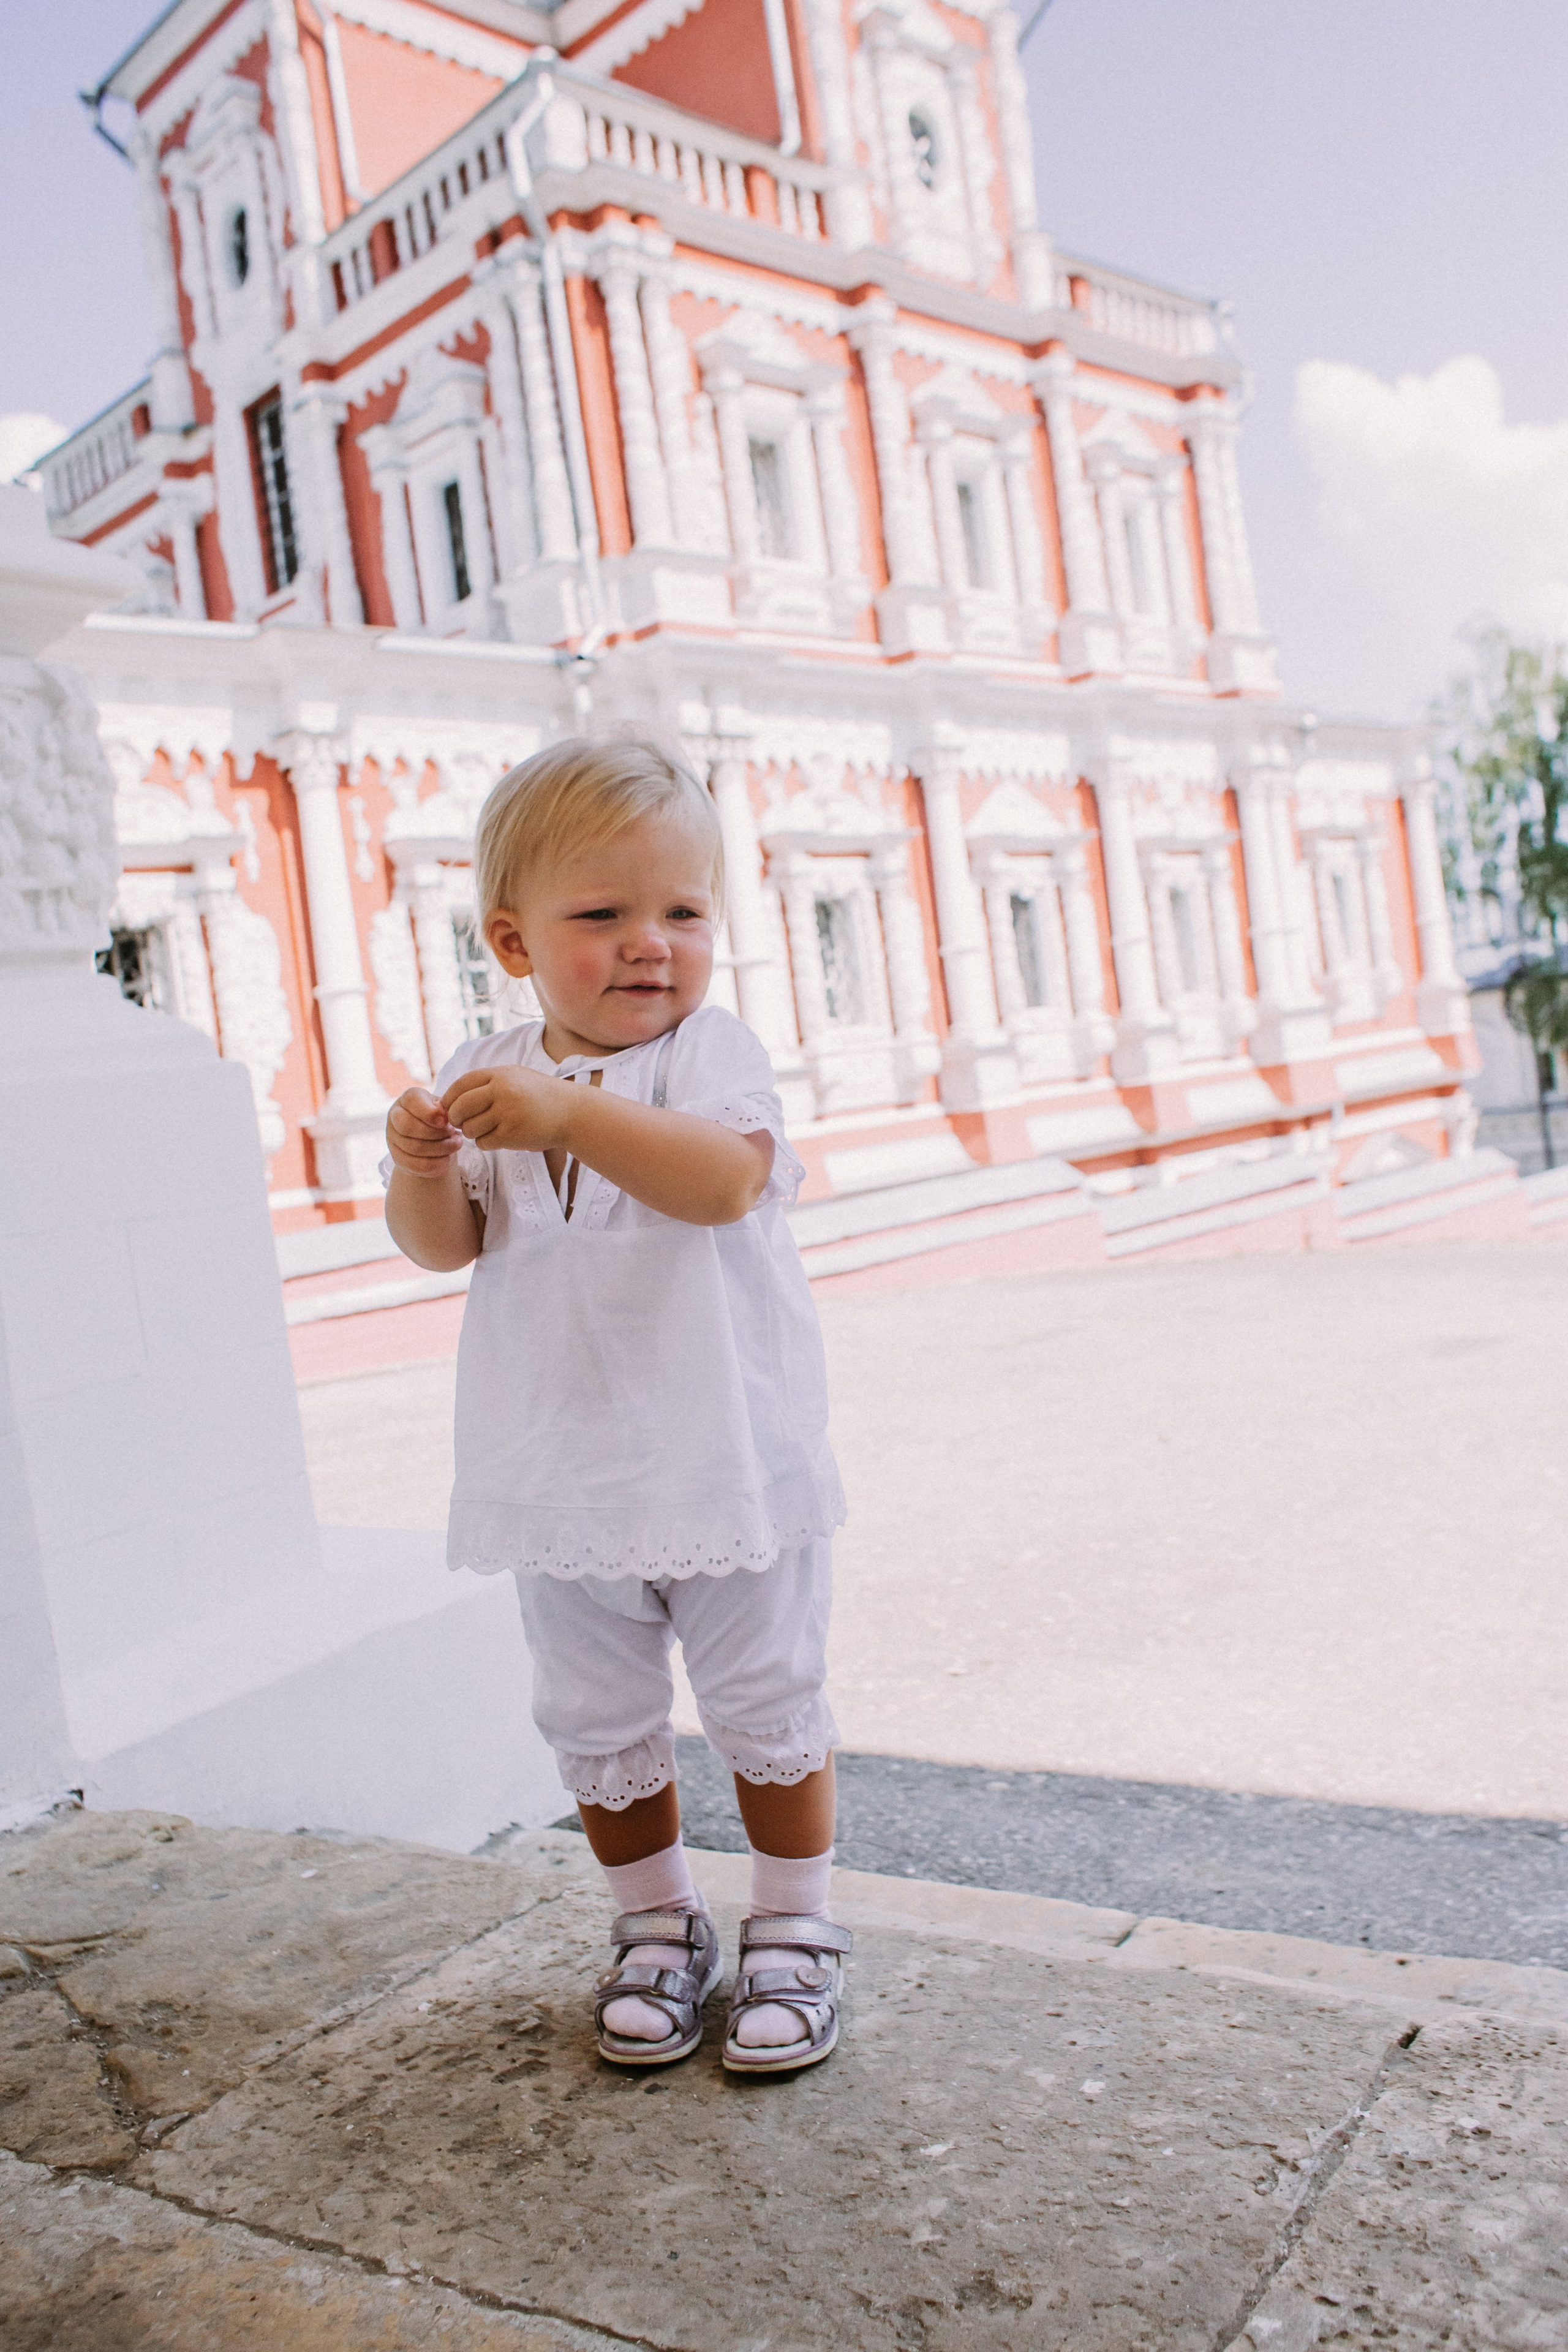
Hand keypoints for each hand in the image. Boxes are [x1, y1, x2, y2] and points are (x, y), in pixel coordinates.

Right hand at [386, 1086, 462, 1178]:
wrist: (431, 1138)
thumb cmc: (439, 1117)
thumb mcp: (443, 1108)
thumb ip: (444, 1109)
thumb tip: (444, 1116)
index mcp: (407, 1099)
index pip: (411, 1101)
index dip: (430, 1113)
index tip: (446, 1121)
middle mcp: (394, 1116)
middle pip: (407, 1126)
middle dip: (434, 1132)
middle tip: (453, 1133)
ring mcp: (393, 1138)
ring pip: (414, 1147)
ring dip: (440, 1148)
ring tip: (457, 1144)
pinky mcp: (397, 1158)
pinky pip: (415, 1164)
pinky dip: (436, 1163)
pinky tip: (448, 1158)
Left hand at [443, 1064, 570, 1153]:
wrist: (572, 1112)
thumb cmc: (539, 1096)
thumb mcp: (515, 1077)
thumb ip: (487, 1083)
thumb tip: (452, 1098)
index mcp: (500, 1074)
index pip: (461, 1084)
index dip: (449, 1097)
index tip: (448, 1107)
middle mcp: (502, 1091)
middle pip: (460, 1107)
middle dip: (456, 1118)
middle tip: (463, 1122)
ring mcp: (507, 1113)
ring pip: (469, 1128)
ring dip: (472, 1133)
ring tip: (486, 1130)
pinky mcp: (512, 1134)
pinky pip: (483, 1142)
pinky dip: (486, 1143)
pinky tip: (498, 1138)